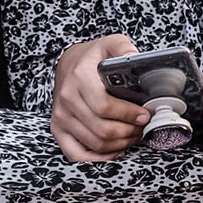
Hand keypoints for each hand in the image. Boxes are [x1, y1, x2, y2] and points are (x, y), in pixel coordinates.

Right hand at [49, 34, 145, 163]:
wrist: (69, 63)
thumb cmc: (93, 57)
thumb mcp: (110, 44)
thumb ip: (124, 49)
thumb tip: (138, 60)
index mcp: (79, 78)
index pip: (104, 106)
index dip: (128, 115)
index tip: (144, 115)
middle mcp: (66, 99)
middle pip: (101, 129)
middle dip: (128, 132)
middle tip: (142, 127)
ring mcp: (61, 117)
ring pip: (94, 143)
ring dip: (119, 144)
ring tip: (133, 135)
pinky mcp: (58, 129)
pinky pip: (77, 154)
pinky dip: (99, 158)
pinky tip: (115, 150)